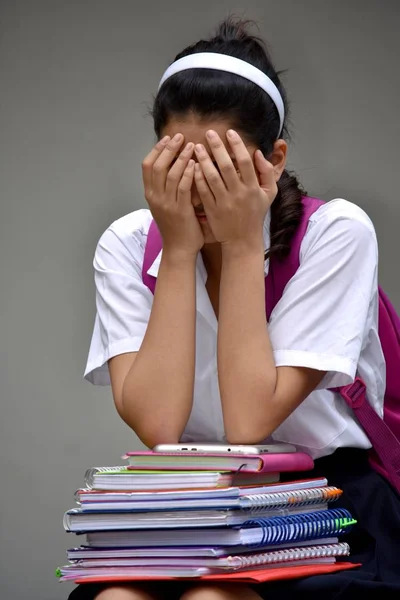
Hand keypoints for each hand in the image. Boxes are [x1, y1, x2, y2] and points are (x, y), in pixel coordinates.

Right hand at [142, 133, 203, 255]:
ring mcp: (166, 204)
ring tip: (190, 145)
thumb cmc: (176, 227)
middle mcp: (155, 198)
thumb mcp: (165, 205)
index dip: (157, 150)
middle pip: (157, 166)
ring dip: (181, 157)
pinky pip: (183, 187)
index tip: (167, 138)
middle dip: (168, 149)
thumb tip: (174, 166)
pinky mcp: (180, 210)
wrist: (179, 249)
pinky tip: (195, 163)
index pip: (147, 166)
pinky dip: (188, 173)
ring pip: (170, 174)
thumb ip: (167, 187)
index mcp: (150, 195)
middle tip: (179, 136)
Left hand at [193, 129, 277, 252]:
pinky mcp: (213, 210)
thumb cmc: (255, 214)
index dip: (237, 145)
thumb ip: (267, 172)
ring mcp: (224, 202)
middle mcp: (239, 194)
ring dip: (204, 161)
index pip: (245, 162)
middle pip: (226, 166)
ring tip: (197, 147)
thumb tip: (258, 152)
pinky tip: (192, 166)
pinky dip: (198, 178)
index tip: (229, 132)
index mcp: (253, 188)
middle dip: (217, 147)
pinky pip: (203, 191)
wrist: (243, 241)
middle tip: (209, 133)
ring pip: (212, 178)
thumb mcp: (269, 194)